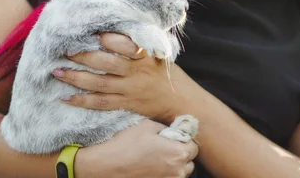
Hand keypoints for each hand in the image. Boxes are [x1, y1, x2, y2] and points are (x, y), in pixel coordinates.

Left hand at [52, 33, 191, 122]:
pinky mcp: (126, 104)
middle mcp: (137, 72)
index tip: (94, 32)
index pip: (128, 45)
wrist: (180, 100)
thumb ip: (140, 39)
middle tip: (65, 50)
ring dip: (76, 78)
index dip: (110, 39)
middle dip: (84, 56)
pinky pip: (101, 103)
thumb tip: (118, 20)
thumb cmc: (165, 71)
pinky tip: (66, 97)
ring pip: (100, 84)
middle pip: (108, 64)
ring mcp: (130, 89)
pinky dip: (83, 101)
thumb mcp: (159, 51)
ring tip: (57, 72)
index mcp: (147, 55)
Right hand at [75, 119, 197, 177]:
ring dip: (172, 166)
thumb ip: (167, 129)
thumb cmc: (125, 143)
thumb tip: (174, 131)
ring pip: (179, 173)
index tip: (175, 138)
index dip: (184, 141)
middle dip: (180, 154)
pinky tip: (150, 168)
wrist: (105, 165)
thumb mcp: (148, 125)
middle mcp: (177, 171)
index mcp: (178, 152)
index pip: (194, 147)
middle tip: (164, 148)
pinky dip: (162, 174)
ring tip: (155, 159)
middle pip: (188, 162)